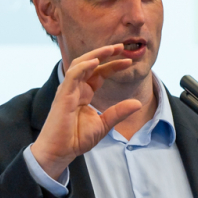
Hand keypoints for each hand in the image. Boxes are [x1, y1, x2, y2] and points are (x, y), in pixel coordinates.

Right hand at [31, 44, 140, 178]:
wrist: (60, 152)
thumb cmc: (76, 138)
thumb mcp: (104, 124)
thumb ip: (119, 112)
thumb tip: (138, 103)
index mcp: (84, 93)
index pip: (99, 73)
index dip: (113, 65)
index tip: (129, 62)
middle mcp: (76, 88)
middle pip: (90, 64)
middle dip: (105, 53)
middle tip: (121, 46)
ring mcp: (68, 90)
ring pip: (80, 64)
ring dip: (96, 55)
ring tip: (111, 49)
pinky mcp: (63, 96)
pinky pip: (73, 76)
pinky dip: (83, 67)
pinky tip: (95, 62)